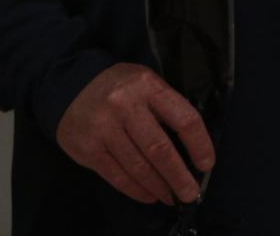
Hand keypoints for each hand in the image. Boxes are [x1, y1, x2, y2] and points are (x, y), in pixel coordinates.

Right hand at [55, 63, 214, 205]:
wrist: (72, 87)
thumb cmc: (121, 88)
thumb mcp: (148, 84)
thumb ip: (167, 108)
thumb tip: (191, 148)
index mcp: (149, 86)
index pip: (184, 118)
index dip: (199, 145)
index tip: (207, 164)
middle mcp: (125, 106)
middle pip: (159, 148)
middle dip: (178, 175)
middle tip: (190, 193)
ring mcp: (104, 128)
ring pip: (138, 166)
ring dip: (158, 186)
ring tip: (171, 196)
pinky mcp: (88, 148)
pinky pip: (117, 175)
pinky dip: (136, 189)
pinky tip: (149, 195)